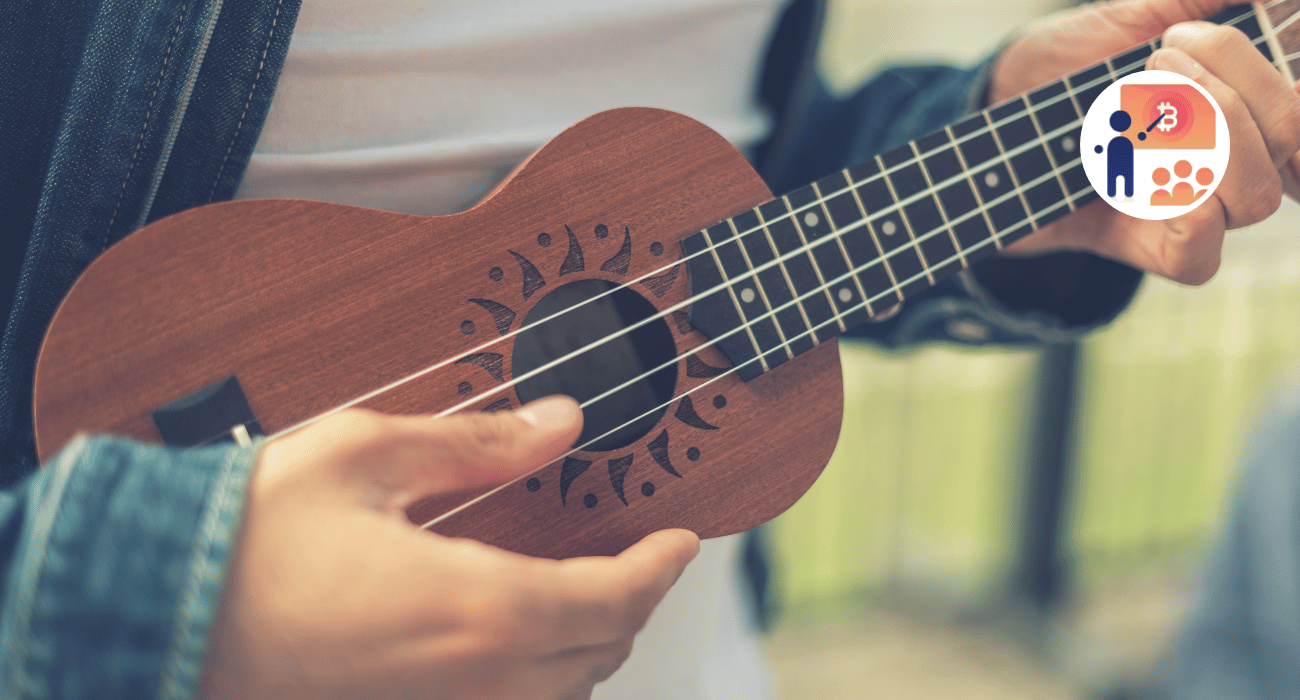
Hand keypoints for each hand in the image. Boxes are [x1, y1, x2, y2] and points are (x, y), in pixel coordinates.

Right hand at [200, 396, 699, 699]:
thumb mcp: (367, 455)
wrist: (152, 614)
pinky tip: (519, 644)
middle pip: (598, 654)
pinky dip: (539, 681)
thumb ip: (478, 441)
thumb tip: (560, 422)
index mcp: (475, 607)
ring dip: (591, 646)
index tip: (684, 539)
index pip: (613, 599)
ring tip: (593, 595)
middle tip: (644, 558)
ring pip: (558, 696)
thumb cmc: (245, 536)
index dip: (662, 567)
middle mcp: (468, 681)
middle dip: (634, 602)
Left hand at [990, 0, 1299, 283]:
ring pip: (1256, 197)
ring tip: (1137, 103)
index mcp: (1246, 99)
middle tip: (1158, 57)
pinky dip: (1183, 212)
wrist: (996, 105)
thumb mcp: (1135, 11)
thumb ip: (1198, 1)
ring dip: (1204, 138)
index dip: (1285, 78)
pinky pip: (1199, 256)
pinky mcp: (1148, 247)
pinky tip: (1142, 170)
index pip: (1298, 106)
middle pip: (1289, 139)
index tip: (1197, 34)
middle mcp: (1233, 155)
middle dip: (1233, 87)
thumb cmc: (1069, 59)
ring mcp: (1195, 206)